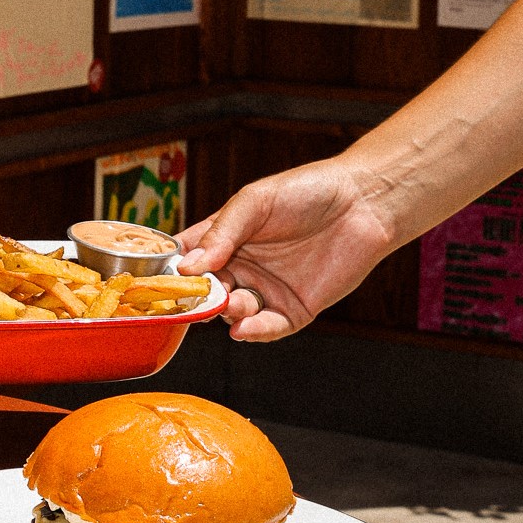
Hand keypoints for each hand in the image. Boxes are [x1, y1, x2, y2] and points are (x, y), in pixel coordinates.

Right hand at [176, 157, 398, 340]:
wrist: (365, 203)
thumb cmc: (308, 191)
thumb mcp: (255, 202)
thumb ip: (221, 233)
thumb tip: (188, 267)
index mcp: (225, 239)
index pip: (186, 260)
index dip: (170, 272)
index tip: (157, 281)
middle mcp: (241, 268)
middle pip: (205, 292)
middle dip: (196, 299)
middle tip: (192, 300)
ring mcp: (266, 291)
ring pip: (232, 313)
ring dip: (227, 312)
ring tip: (233, 302)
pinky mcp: (293, 310)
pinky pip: (267, 328)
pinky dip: (253, 331)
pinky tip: (244, 327)